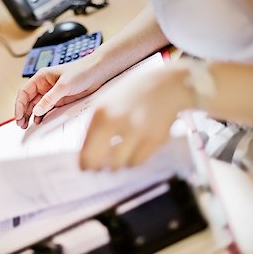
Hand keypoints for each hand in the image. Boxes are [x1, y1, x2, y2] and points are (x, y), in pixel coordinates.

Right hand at [15, 54, 108, 128]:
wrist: (97, 73)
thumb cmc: (81, 72)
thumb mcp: (64, 86)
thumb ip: (49, 99)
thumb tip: (36, 111)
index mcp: (41, 77)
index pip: (24, 92)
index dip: (19, 105)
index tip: (19, 116)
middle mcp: (44, 85)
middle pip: (28, 100)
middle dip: (23, 112)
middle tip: (21, 124)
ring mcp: (51, 93)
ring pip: (35, 105)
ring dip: (30, 115)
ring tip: (27, 125)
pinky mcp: (59, 99)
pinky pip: (46, 109)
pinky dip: (41, 115)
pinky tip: (38, 121)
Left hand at [79, 64, 193, 169]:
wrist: (167, 85)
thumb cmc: (132, 94)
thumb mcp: (107, 103)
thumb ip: (95, 126)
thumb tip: (85, 154)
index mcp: (101, 112)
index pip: (86, 149)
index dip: (85, 163)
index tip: (85, 167)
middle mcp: (117, 121)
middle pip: (99, 161)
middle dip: (98, 168)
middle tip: (100, 168)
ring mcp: (137, 131)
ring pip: (119, 165)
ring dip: (117, 163)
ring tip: (119, 155)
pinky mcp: (154, 139)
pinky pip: (137, 162)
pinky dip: (133, 160)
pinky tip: (134, 150)